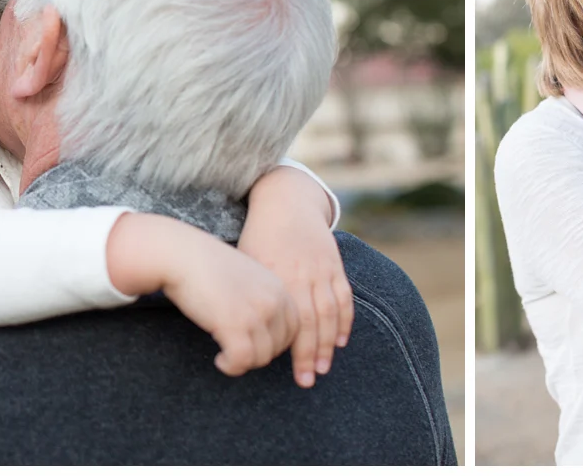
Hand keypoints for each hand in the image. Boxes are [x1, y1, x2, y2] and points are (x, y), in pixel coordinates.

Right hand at [159, 237, 299, 376]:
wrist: (181, 254)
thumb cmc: (206, 265)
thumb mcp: (246, 277)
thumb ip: (260, 298)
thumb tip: (262, 329)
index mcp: (278, 288)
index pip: (294, 328)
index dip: (276, 342)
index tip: (256, 344)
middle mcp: (273, 301)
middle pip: (280, 346)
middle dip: (259, 354)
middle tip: (238, 351)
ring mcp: (255, 314)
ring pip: (261, 358)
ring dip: (244, 362)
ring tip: (226, 355)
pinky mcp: (234, 326)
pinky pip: (242, 361)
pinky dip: (232, 367)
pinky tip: (220, 360)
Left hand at [242, 167, 352, 388]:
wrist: (286, 202)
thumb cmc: (258, 235)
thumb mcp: (247, 261)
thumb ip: (249, 292)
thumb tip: (238, 329)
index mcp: (278, 276)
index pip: (291, 321)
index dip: (293, 350)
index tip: (291, 373)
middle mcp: (303, 275)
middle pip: (311, 323)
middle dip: (311, 355)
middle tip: (308, 380)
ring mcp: (322, 270)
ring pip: (330, 313)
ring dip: (328, 344)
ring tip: (324, 367)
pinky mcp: (334, 265)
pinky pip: (344, 297)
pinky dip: (344, 320)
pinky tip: (340, 340)